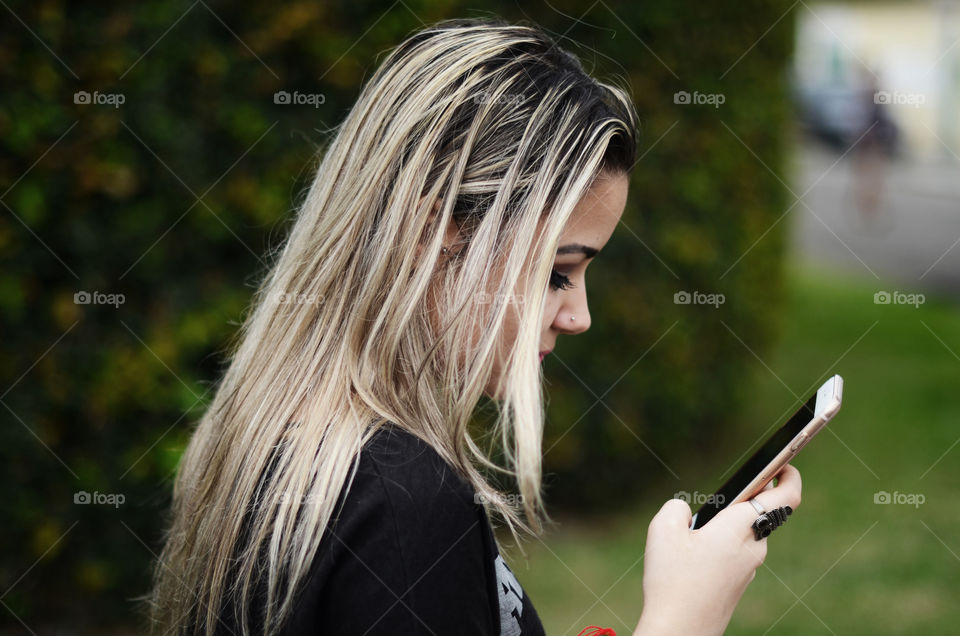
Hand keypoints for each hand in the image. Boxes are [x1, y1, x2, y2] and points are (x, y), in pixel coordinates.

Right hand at [633, 464, 801, 635]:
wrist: (680, 630)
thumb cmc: (673, 580)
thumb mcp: (663, 529)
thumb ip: (678, 507)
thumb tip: (688, 512)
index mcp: (742, 527)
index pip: (786, 496)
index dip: (790, 475)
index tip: (784, 462)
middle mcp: (754, 547)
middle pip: (761, 513)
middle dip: (743, 501)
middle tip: (722, 495)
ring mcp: (749, 568)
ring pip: (746, 535)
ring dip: (728, 526)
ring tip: (694, 531)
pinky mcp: (739, 583)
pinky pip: (736, 553)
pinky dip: (721, 546)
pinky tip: (694, 555)